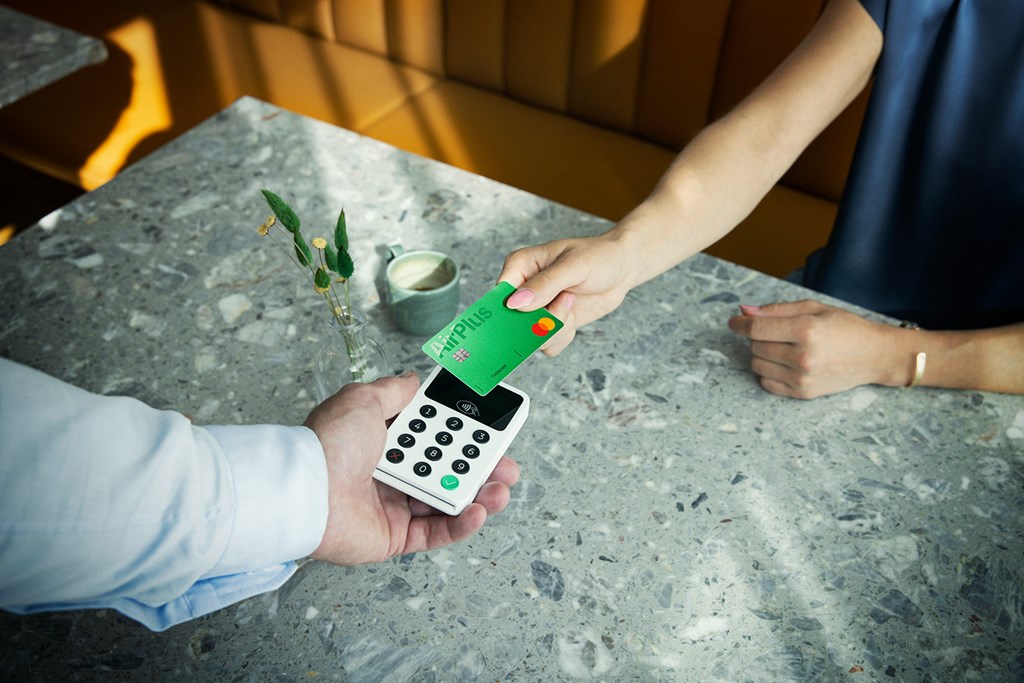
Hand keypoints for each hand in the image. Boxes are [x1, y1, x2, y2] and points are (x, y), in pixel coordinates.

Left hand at [304, 372, 519, 564]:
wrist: (305, 490)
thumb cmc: (329, 444)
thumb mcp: (363, 400)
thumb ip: (394, 391)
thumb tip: (413, 379)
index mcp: (383, 441)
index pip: (434, 436)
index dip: (462, 434)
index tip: (490, 430)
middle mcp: (390, 473)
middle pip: (447, 471)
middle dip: (481, 468)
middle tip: (506, 465)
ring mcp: (393, 507)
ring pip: (447, 502)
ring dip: (479, 496)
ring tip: (501, 490)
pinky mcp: (394, 538)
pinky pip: (435, 532)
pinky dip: (461, 524)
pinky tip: (478, 511)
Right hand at [499, 234, 634, 355]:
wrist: (621, 269)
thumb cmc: (598, 256)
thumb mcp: (573, 265)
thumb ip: (545, 284)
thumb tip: (516, 303)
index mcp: (520, 266)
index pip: (501, 294)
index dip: (511, 309)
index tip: (532, 313)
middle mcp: (524, 289)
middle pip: (514, 321)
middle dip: (540, 321)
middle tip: (564, 305)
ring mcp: (536, 309)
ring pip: (532, 336)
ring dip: (556, 327)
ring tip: (571, 302)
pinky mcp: (550, 324)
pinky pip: (546, 344)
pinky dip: (562, 336)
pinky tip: (573, 316)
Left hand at [728, 300, 904, 398]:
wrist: (874, 355)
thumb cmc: (845, 327)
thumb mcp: (814, 309)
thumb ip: (777, 310)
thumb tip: (744, 311)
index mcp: (806, 331)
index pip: (756, 329)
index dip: (739, 324)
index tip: (734, 322)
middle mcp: (803, 357)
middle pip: (755, 346)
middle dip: (758, 337)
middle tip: (776, 333)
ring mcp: (802, 378)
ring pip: (757, 365)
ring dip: (762, 354)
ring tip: (782, 347)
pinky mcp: (803, 393)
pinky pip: (766, 383)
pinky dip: (768, 372)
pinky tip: (784, 363)